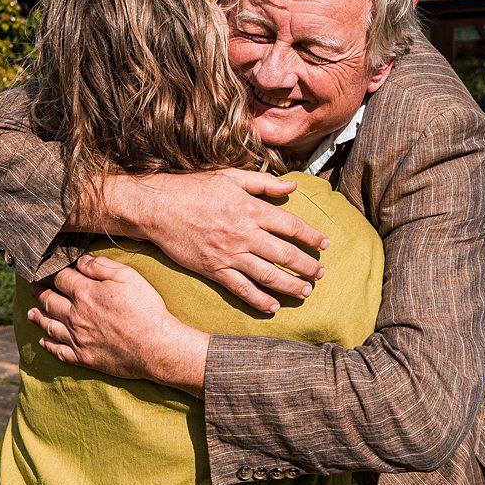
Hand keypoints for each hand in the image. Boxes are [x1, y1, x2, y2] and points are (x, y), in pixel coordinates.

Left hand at [28, 255, 208, 396]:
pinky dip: (47, 345)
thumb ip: (102, 267)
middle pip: (49, 301)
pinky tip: (43, 341)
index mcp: (85, 294)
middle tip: (33, 289)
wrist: (155, 346)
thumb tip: (81, 262)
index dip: (53, 272)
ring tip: (31, 312)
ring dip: (38, 317)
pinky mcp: (83, 357)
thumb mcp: (128, 277)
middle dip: (39, 293)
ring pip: (49, 325)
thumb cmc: (146, 309)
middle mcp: (75, 315)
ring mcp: (77, 338)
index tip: (48, 270)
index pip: (61, 278)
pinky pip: (58, 350)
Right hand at [100, 169, 329, 313]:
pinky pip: (241, 288)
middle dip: (307, 266)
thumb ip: (264, 183)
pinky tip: (272, 307)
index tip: (325, 244)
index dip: (312, 236)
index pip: (291, 226)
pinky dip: (258, 300)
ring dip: (290, 286)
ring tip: (306, 293)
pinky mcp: (213, 269)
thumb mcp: (231, 177)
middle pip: (285, 254)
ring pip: (267, 275)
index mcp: (251, 210)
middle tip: (321, 274)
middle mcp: (244, 234)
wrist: (158, 207)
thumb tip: (293, 186)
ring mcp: (229, 254)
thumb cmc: (195, 188)